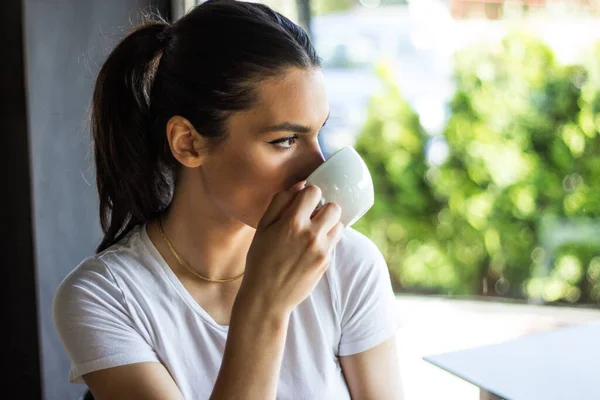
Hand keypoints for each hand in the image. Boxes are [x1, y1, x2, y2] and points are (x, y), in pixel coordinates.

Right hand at [237, 182, 343, 316]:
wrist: (267, 297)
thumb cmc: (260, 260)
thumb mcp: (262, 228)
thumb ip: (280, 202)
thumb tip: (300, 185)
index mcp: (292, 222)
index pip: (314, 191)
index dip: (309, 193)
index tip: (304, 201)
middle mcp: (311, 235)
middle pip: (334, 207)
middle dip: (324, 207)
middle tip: (312, 216)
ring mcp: (322, 250)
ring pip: (338, 224)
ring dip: (329, 224)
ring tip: (313, 231)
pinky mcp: (326, 262)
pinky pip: (333, 242)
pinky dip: (326, 240)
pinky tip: (310, 248)